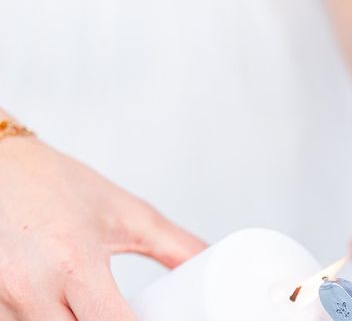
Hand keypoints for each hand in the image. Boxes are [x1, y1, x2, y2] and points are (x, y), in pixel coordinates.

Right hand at [0, 136, 205, 319]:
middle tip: (134, 313)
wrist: (1, 167)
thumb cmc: (59, 185)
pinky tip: (70, 309)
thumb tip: (210, 264)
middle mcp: (30, 289)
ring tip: (98, 305)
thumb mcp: (126, 213)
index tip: (161, 319)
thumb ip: (174, 245)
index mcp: (73, 262)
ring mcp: (1, 303)